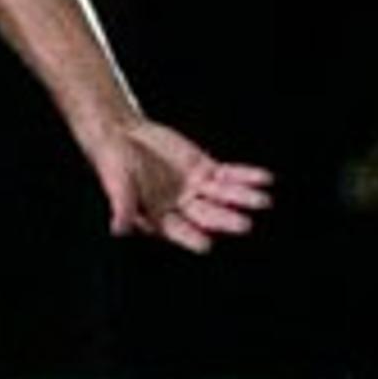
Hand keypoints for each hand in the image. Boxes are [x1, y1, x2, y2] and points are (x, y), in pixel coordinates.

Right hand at [91, 119, 273, 252]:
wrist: (121, 134)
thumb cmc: (113, 162)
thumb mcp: (115, 182)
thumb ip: (121, 205)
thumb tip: (118, 230)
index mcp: (156, 217)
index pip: (178, 231)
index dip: (191, 238)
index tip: (206, 244)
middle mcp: (179, 207)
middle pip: (206, 215)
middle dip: (225, 219)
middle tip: (244, 225)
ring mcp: (194, 189)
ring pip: (223, 196)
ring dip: (243, 198)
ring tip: (263, 201)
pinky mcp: (204, 170)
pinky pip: (229, 175)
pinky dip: (247, 177)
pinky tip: (264, 179)